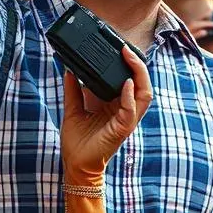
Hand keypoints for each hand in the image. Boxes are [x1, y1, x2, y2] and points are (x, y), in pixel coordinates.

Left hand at [60, 47, 152, 182]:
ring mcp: (127, 119)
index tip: (121, 48)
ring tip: (130, 60)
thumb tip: (68, 70)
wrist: (75, 165)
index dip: (131, 64)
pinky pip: (131, 109)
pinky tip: (125, 84)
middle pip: (143, 83)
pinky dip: (129, 95)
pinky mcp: (123, 128)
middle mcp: (126, 110)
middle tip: (127, 49)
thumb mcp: (73, 108)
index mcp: (118, 104)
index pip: (132, 80)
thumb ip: (73, 90)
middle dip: (138, 64)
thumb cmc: (78, 141)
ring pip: (144, 93)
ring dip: (139, 75)